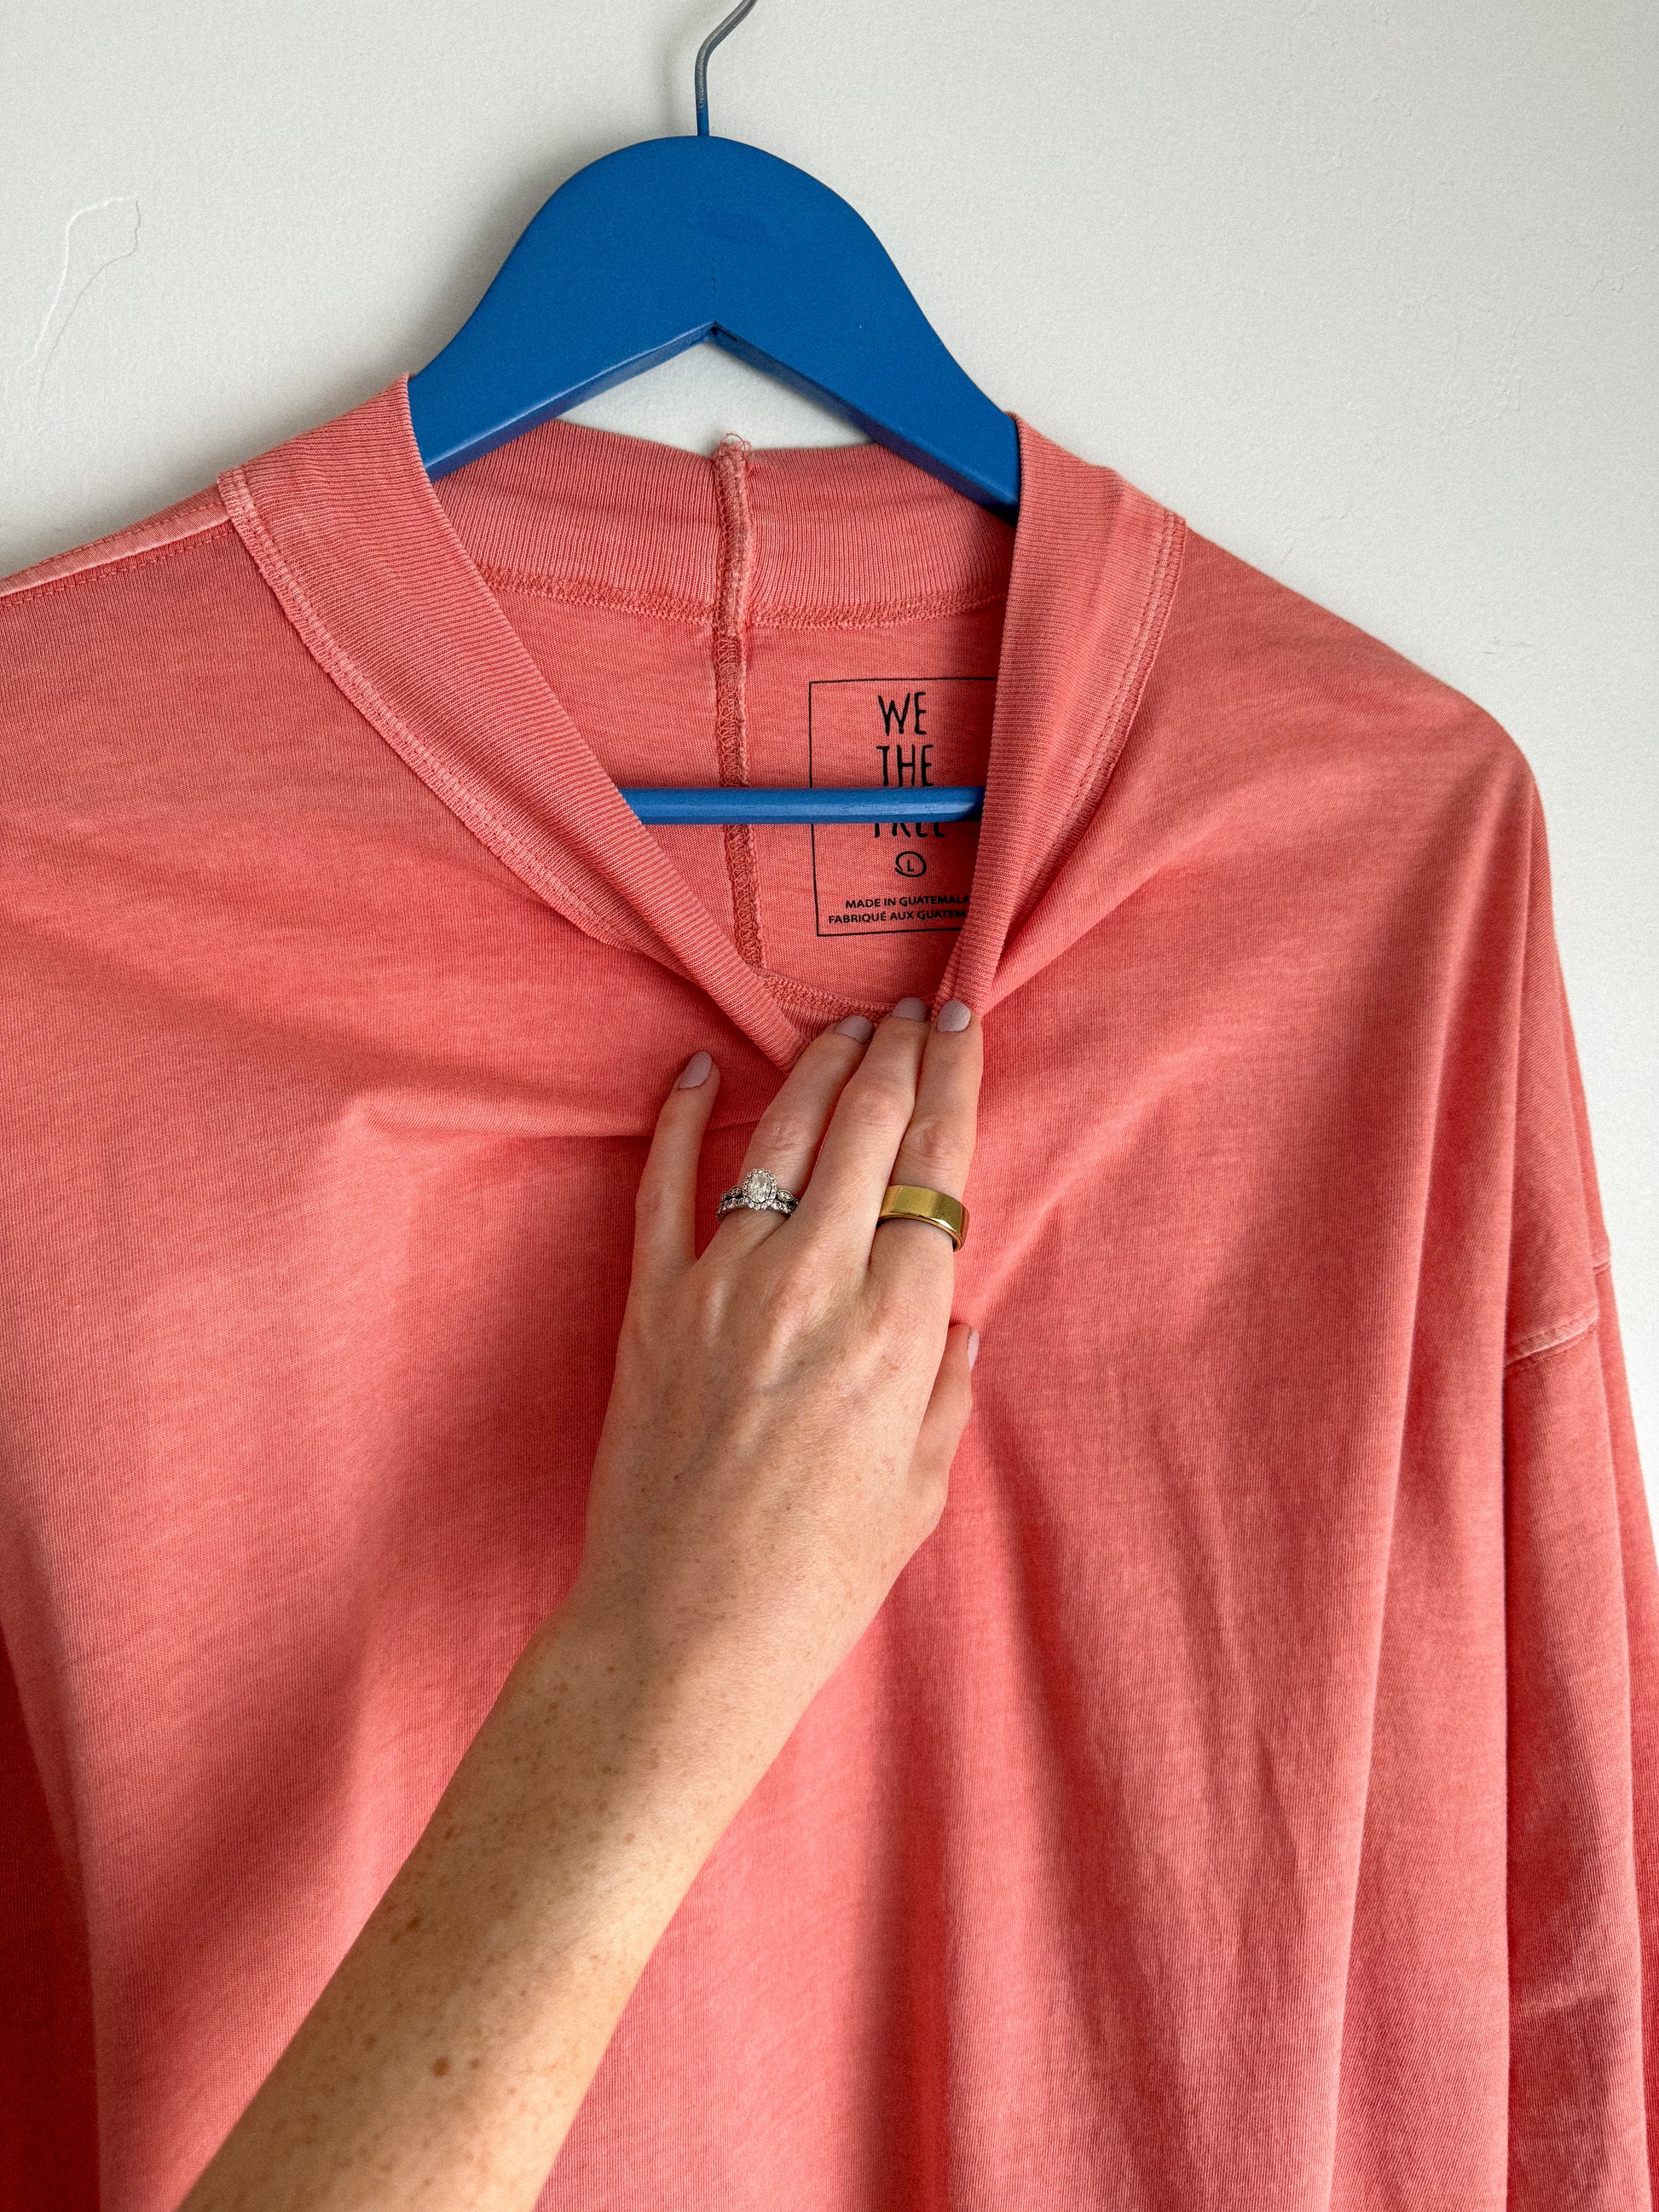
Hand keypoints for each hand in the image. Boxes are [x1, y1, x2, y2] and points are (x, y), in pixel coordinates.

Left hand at [563, 996, 982, 1788]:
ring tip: (844, 1027)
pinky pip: (663, 1187)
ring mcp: (725, 1287)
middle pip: (869, 1132)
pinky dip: (673, 1118)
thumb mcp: (920, 1492)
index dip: (955, 1091)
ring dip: (819, 1068)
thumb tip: (956, 1316)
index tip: (962, 1033)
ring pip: (780, 1138)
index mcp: (898, 1335)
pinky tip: (692, 1067)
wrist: (684, 1632)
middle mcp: (816, 1289)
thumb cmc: (816, 1580)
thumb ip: (945, 1390)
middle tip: (918, 1007)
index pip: (938, 1177)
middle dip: (901, 1055)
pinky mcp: (651, 1305)